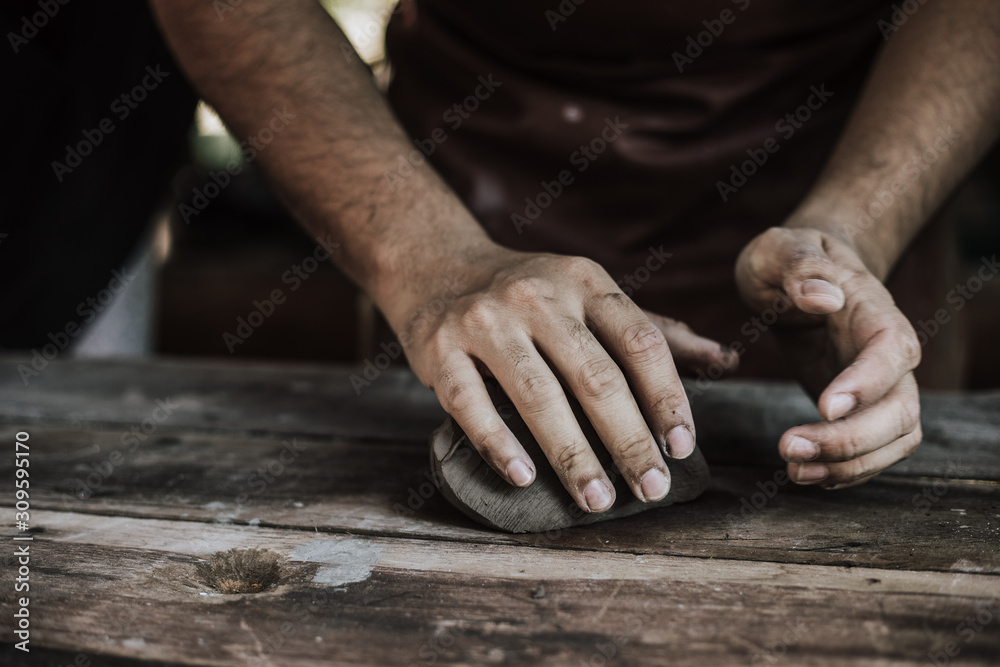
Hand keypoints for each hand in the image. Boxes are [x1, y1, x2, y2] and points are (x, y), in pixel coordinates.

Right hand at [397, 247, 737, 512]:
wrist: (435, 265)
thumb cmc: (528, 292)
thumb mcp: (590, 294)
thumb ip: (653, 331)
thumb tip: (726, 360)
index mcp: (584, 282)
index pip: (639, 342)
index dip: (667, 397)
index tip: (683, 447)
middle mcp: (537, 296)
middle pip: (595, 376)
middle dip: (629, 440)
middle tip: (651, 489)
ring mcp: (485, 320)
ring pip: (538, 394)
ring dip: (572, 454)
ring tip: (597, 499)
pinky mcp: (440, 347)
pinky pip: (470, 402)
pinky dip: (498, 442)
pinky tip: (524, 477)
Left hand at [735, 227, 922, 488]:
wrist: (800, 275)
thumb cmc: (789, 258)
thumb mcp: (780, 249)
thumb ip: (799, 267)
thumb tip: (823, 297)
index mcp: (873, 311)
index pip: (892, 351)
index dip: (867, 383)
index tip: (824, 406)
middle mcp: (888, 354)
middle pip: (901, 409)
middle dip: (851, 439)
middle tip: (788, 448)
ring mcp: (881, 385)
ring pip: (896, 438)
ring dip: (850, 464)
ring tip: (793, 471)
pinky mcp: (863, 409)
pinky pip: (876, 451)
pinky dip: (847, 471)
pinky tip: (806, 474)